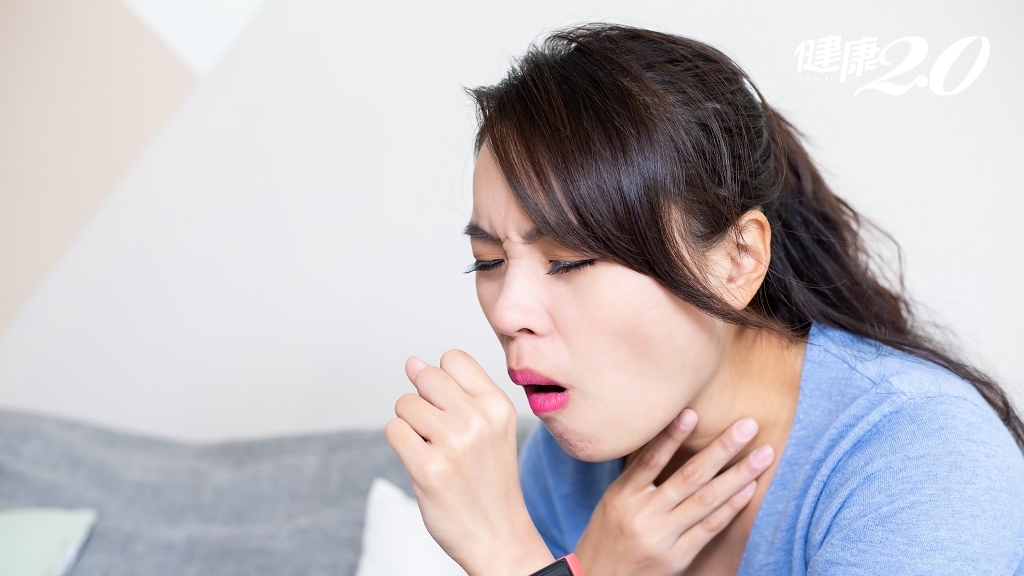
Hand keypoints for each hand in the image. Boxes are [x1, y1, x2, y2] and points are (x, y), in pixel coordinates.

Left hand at [384, 350, 553, 575]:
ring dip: (410, 425)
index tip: (450, 405)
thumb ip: (456, 391)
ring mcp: (452, 443)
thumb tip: (412, 362)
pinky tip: (422, 461)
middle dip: (423, 400)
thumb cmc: (490, 479)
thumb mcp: (491, 427)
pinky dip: (401, 444)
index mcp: (498, 405)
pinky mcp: (427, 468)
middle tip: (440, 432)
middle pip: (425, 376)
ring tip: (433, 449)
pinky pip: (394, 430)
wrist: (498, 535)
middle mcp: (477, 419)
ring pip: (405, 404)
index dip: (442, 378)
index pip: (452, 358)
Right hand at [574, 410, 774, 575]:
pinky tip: (748, 489)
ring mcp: (662, 538)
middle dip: (722, 449)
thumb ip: (639, 475)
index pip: (650, 459)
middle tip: (748, 425)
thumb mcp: (614, 500)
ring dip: (738, 475)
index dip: (672, 436)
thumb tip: (668, 437)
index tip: (692, 412)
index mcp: (623, 495)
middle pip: (688, 476)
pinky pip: (709, 528)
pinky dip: (731, 507)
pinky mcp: (677, 558)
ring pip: (706, 501)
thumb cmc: (609, 534)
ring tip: (763, 455)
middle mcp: (643, 514)